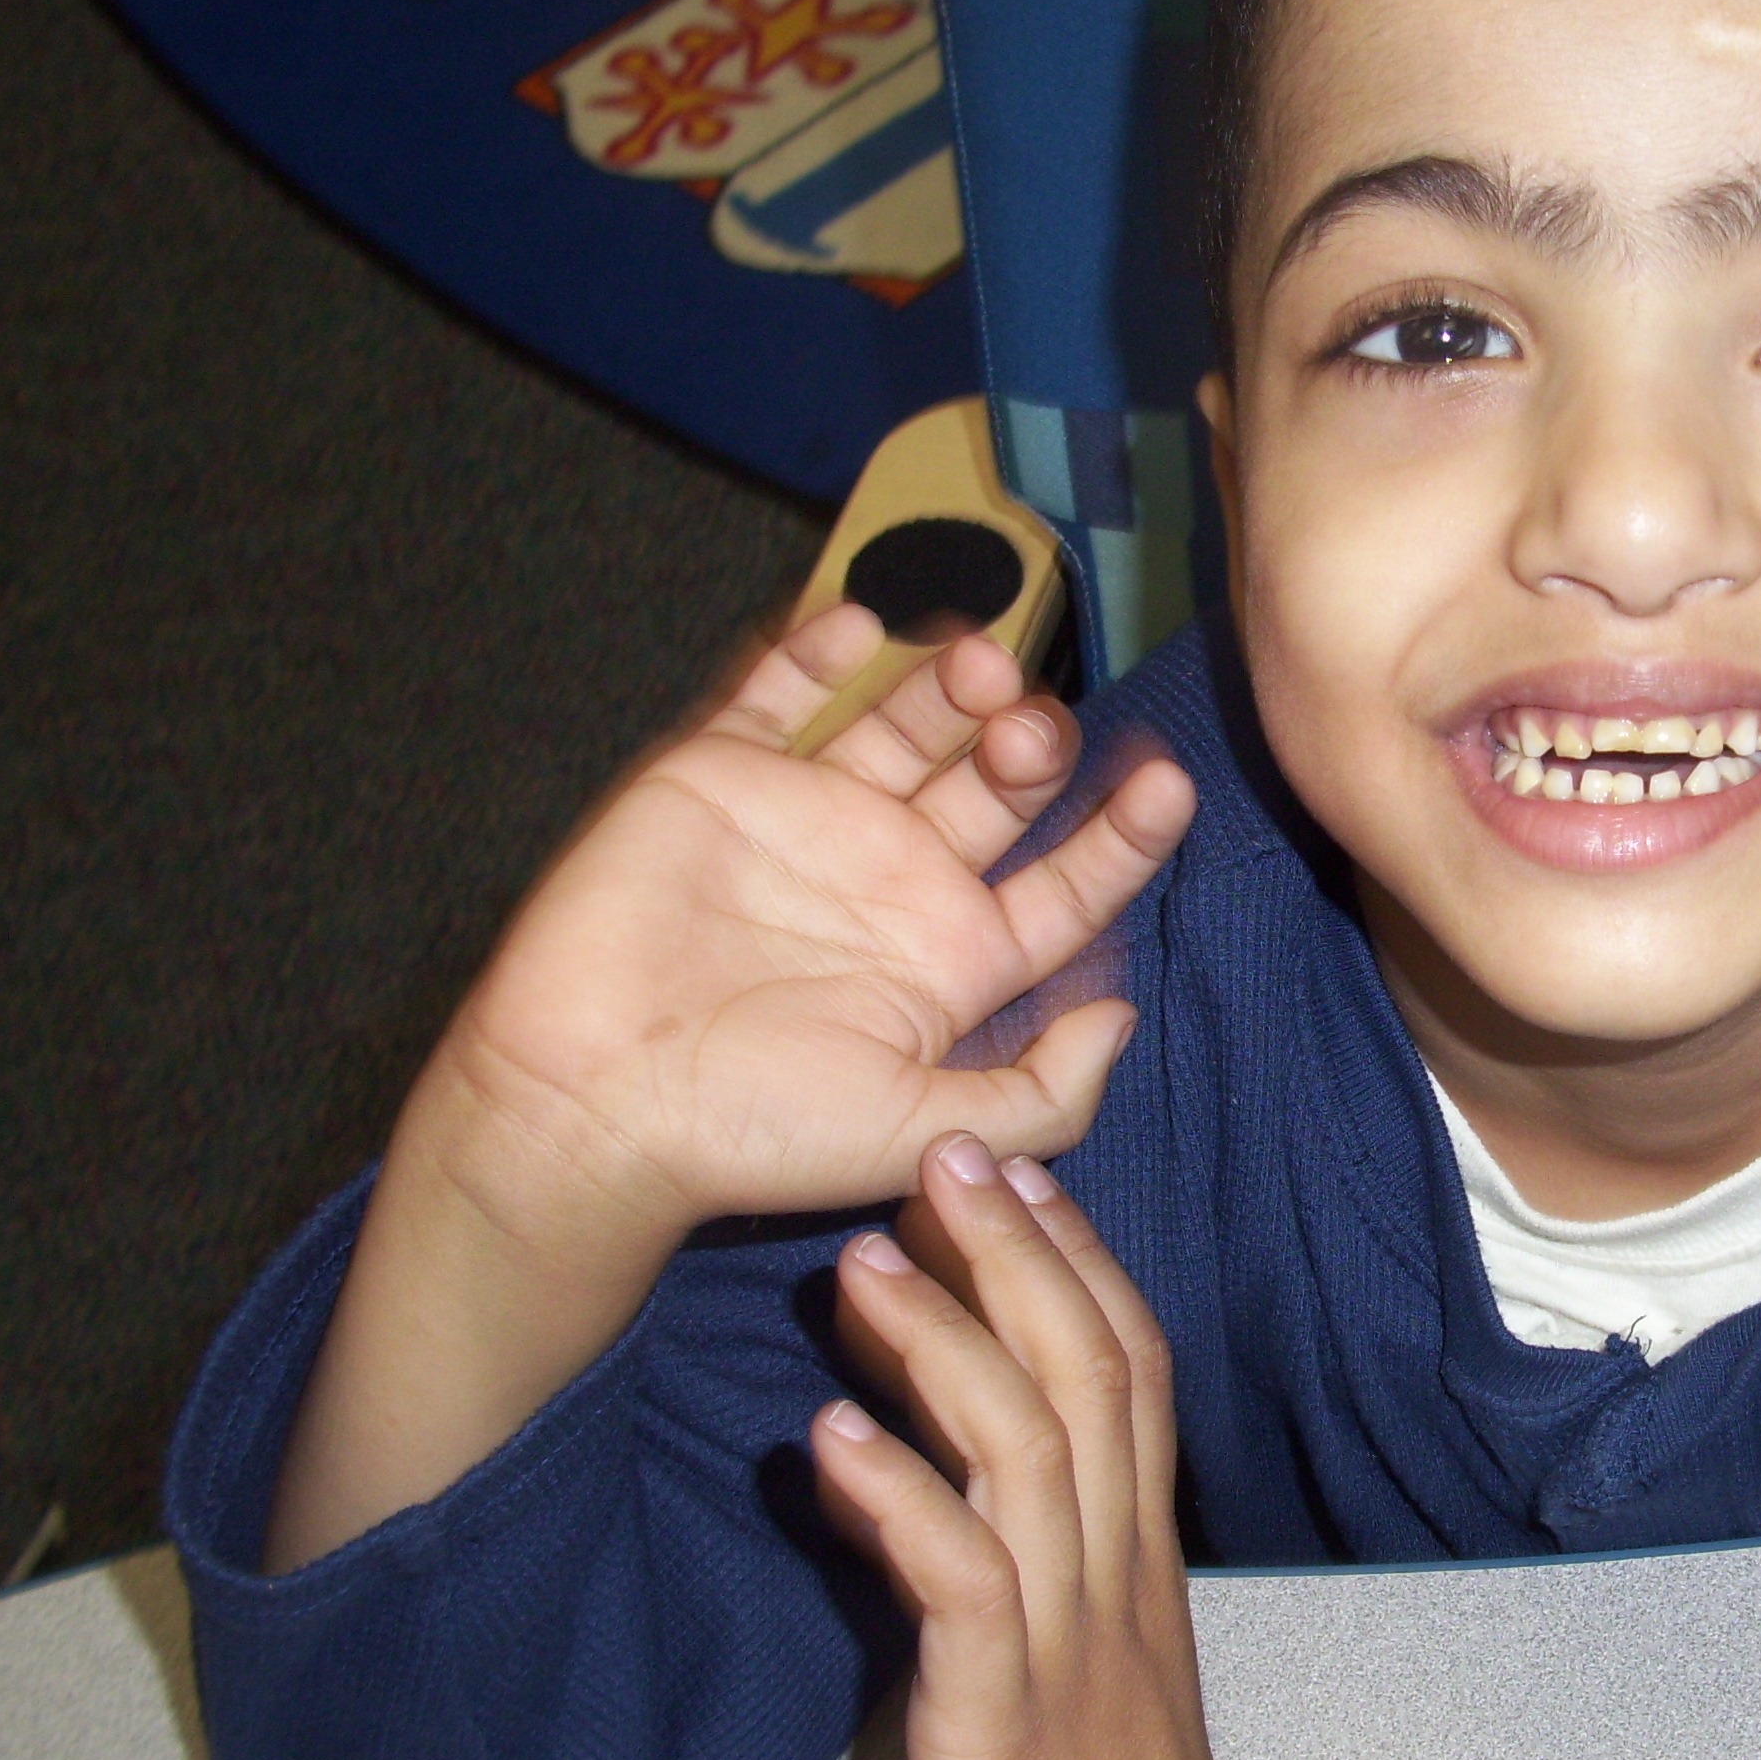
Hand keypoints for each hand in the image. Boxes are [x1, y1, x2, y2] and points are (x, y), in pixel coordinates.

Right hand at [263, 608, 1194, 1573]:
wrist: (590, 1105)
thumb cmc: (754, 1135)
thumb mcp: (927, 1134)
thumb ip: (1042, 1094)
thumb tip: (1123, 1018)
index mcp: (952, 961)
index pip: (1066, 886)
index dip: (1122, 835)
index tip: (1170, 783)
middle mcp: (891, 882)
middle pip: (998, 787)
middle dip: (1033, 745)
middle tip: (1033, 727)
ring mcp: (806, 821)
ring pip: (906, 726)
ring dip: (955, 685)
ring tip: (983, 666)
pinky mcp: (715, 778)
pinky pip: (776, 694)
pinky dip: (817, 649)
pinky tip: (867, 624)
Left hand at [813, 1140, 1479, 1759]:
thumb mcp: (1085, 1649)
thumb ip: (1029, 1547)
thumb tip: (927, 1452)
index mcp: (1135, 1550)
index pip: (1128, 1368)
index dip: (1078, 1259)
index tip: (1019, 1167)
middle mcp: (1113, 1570)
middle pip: (1086, 1376)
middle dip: (1018, 1257)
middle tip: (944, 1154)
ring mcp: (1065, 1640)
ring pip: (1029, 1454)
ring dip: (945, 1349)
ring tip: (867, 1266)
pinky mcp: (1005, 1719)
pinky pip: (960, 1587)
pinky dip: (901, 1504)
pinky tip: (832, 1443)